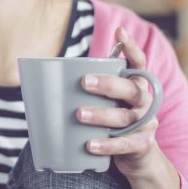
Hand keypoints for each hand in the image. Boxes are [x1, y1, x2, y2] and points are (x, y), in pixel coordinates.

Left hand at [76, 27, 166, 181]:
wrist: (138, 157)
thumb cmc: (113, 121)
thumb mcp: (107, 102)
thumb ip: (89, 90)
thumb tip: (42, 79)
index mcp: (135, 86)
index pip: (138, 62)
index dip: (131, 47)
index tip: (119, 31)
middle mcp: (144, 101)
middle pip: (130, 89)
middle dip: (108, 84)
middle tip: (84, 82)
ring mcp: (145, 124)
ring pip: (124, 117)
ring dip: (101, 115)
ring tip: (80, 114)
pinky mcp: (141, 145)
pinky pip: (124, 144)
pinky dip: (107, 144)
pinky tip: (90, 144)